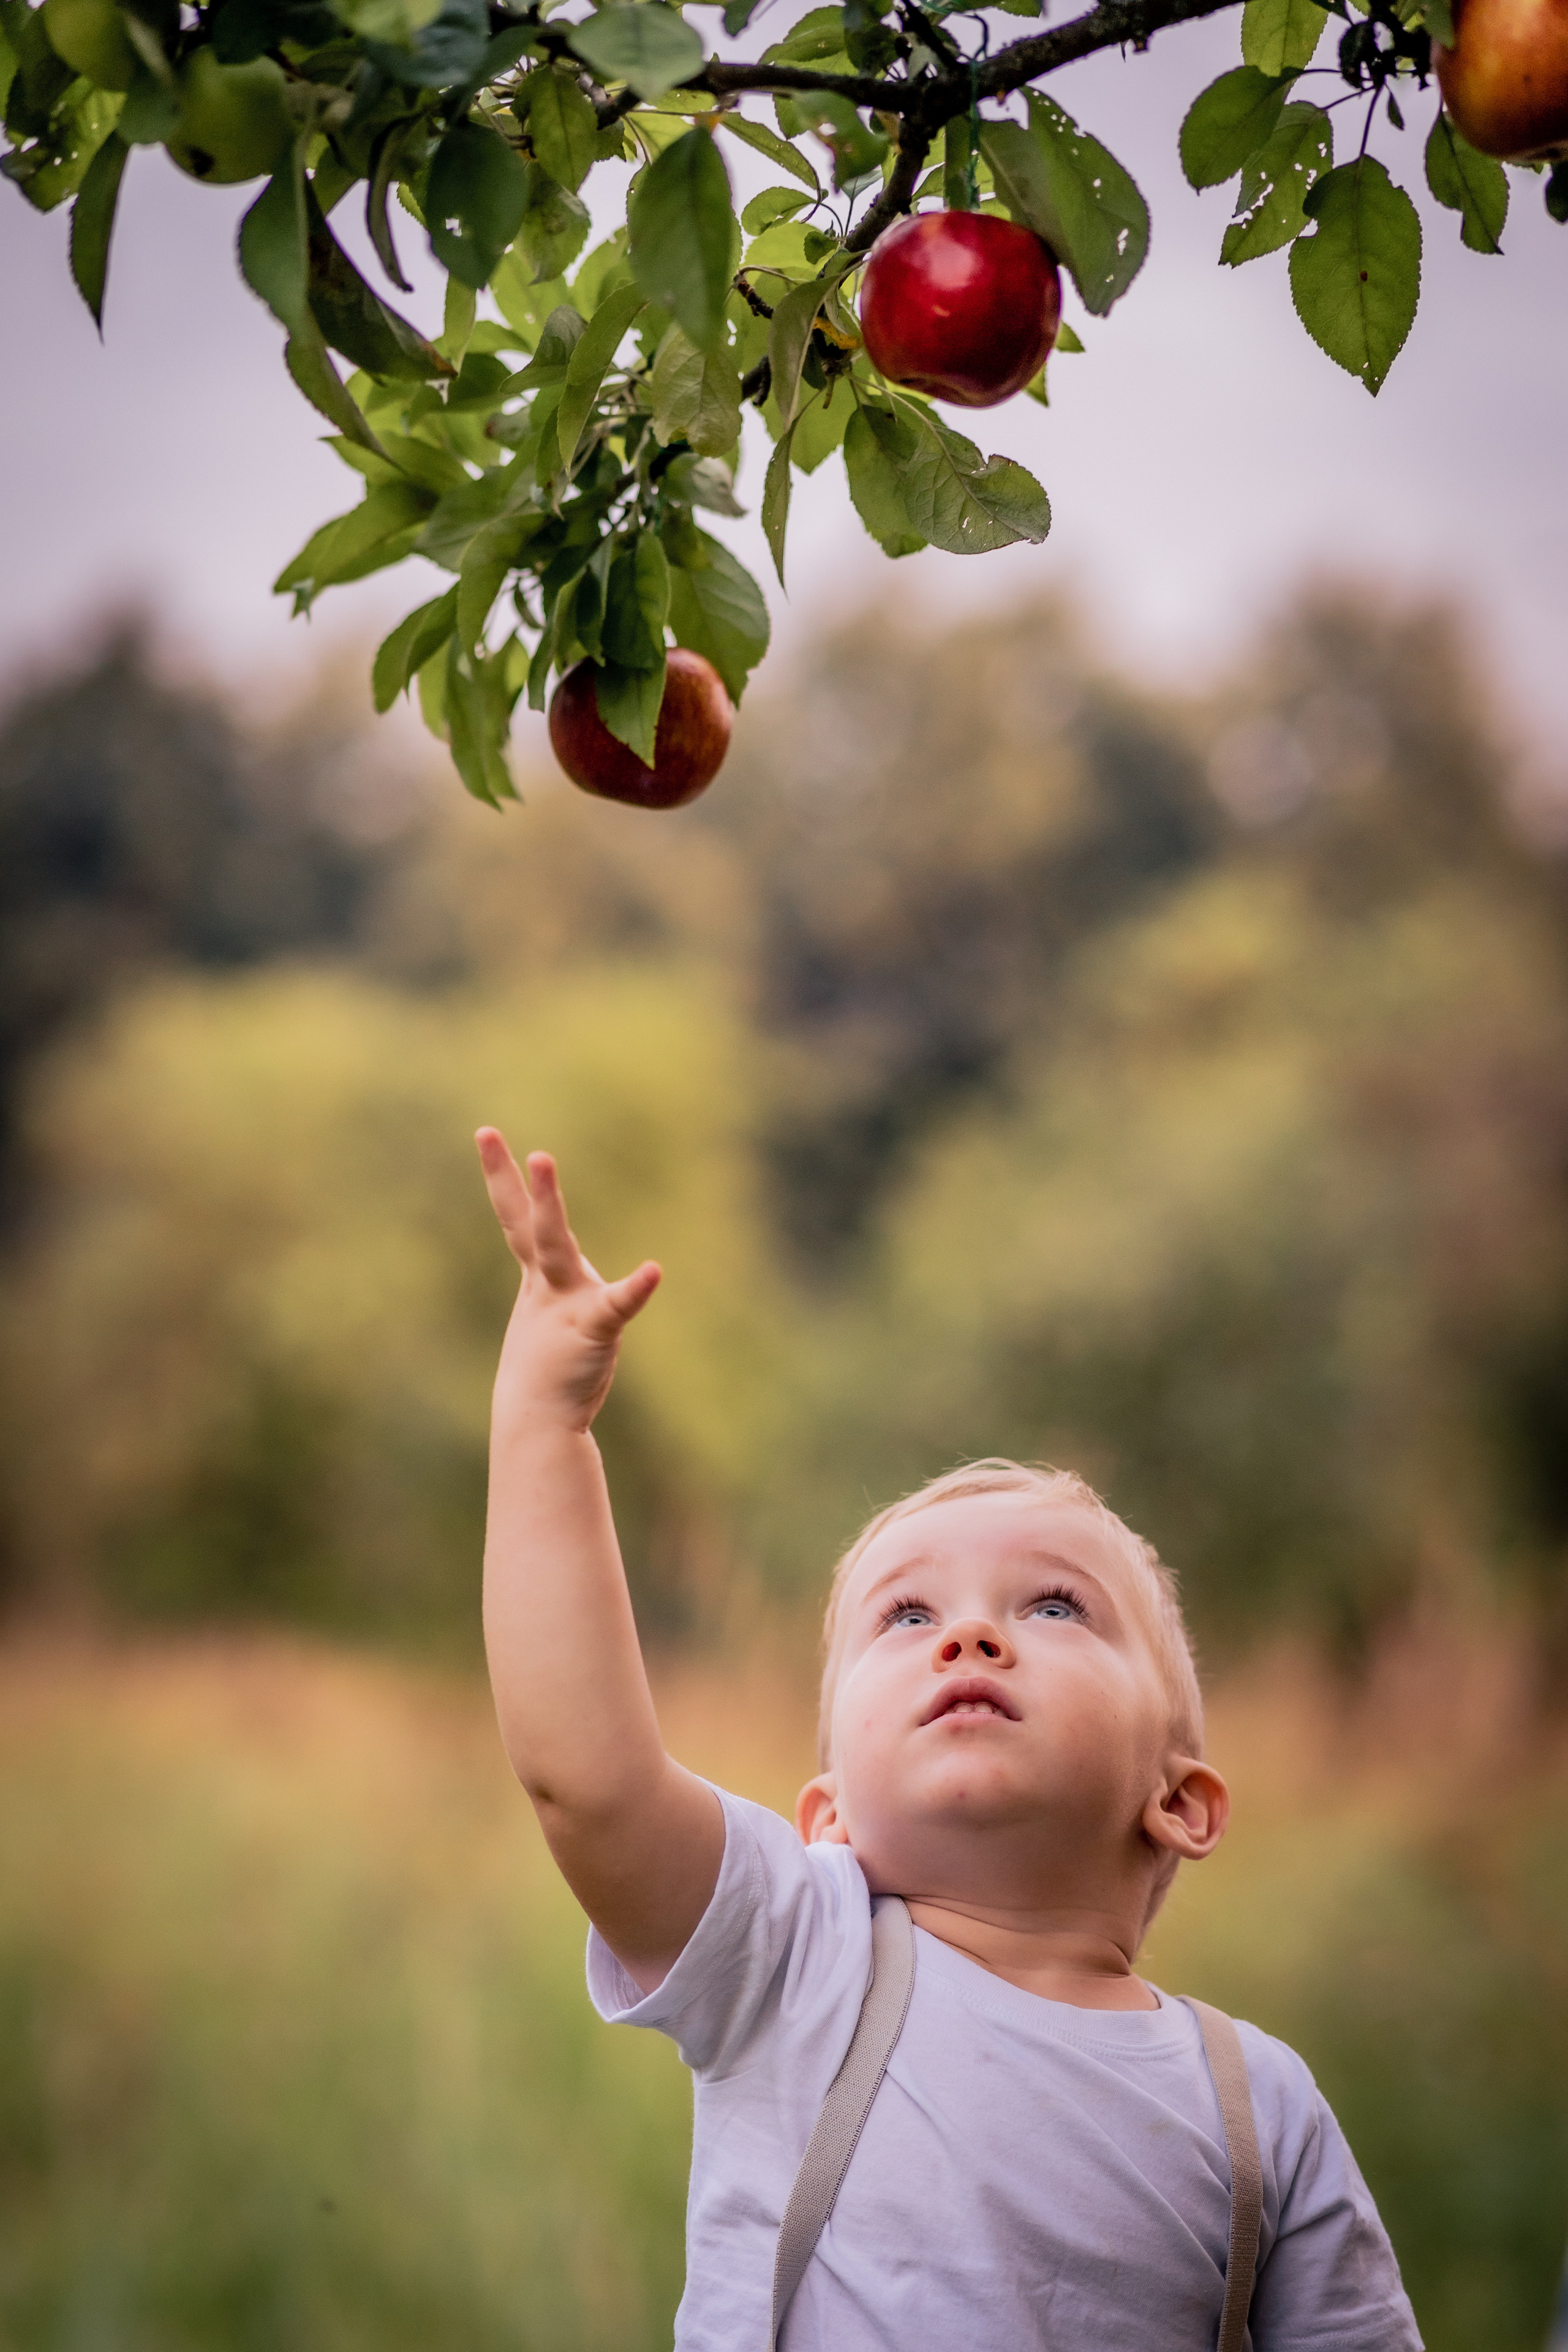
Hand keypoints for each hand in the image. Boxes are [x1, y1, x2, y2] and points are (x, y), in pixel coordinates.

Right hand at [477, 1131, 660, 1431]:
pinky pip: (618, 1304)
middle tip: (486, 1132)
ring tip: (541, 1159)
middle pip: (526, 1221)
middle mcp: (550, 1282)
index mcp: (541, 1277)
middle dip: (509, 1178)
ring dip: (547, 1202)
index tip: (487, 1133)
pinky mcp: (594, 1328)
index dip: (504, 1176)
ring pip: (553, 1245)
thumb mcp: (559, 1321)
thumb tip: (591, 1288)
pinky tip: (653, 1271)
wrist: (541, 1418)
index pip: (518, 1218)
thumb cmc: (551, 1371)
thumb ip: (570, 1295)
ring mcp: (568, 1301)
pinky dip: (635, 1288)